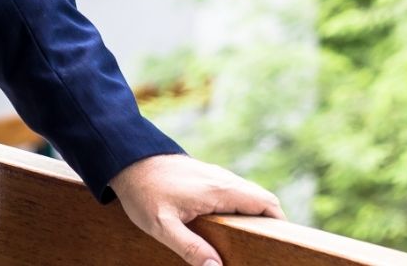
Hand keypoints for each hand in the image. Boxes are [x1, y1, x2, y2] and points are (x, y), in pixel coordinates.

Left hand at [108, 152, 283, 265]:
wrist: (127, 159)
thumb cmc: (144, 192)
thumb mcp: (162, 226)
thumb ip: (190, 248)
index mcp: (220, 190)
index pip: (265, 203)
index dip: (279, 222)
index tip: (280, 242)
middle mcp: (223, 179)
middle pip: (260, 199)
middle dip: (269, 222)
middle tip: (265, 248)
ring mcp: (215, 175)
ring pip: (247, 194)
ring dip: (254, 214)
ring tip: (249, 241)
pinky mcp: (205, 176)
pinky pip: (233, 192)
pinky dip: (240, 207)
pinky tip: (228, 225)